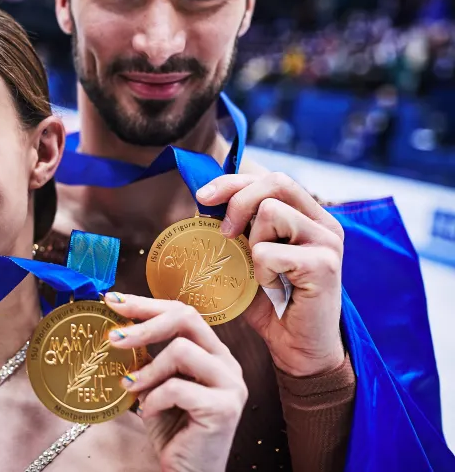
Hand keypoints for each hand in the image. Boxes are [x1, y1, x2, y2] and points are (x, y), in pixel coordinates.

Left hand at [105, 293, 246, 471]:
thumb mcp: (154, 384)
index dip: (146, 303)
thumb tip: (115, 325)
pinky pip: (177, 387)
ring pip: (181, 350)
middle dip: (143, 324)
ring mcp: (230, 384)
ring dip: (148, 371)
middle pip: (186, 318)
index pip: (182, 312)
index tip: (113, 302)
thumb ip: (147, 356)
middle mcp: (226, 362)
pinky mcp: (224, 408)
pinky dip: (154, 398)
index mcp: (212, 352)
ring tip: (133, 390)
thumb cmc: (171, 428)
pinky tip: (149, 413)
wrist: (186, 471)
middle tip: (113, 339)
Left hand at [196, 172, 345, 376]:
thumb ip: (236, 230)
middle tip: (223, 233)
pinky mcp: (325, 265)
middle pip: (276, 182)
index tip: (203, 198)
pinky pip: (270, 252)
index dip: (233, 182)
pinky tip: (273, 289)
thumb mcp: (249, 258)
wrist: (298, 348)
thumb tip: (201, 204)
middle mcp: (324, 223)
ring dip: (253, 243)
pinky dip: (261, 272)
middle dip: (238, 200)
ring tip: (262, 272)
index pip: (271, 179)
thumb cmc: (272, 303)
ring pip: (272, 212)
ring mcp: (328, 242)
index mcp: (308, 215)